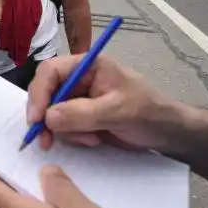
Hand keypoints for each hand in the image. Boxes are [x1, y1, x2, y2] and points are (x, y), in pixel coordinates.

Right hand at [27, 54, 177, 153]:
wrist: (171, 135)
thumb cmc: (150, 114)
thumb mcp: (118, 112)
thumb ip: (82, 113)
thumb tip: (48, 117)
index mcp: (88, 65)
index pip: (50, 71)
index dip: (39, 93)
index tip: (37, 119)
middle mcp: (80, 79)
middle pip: (46, 93)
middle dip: (47, 117)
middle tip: (46, 141)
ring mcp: (80, 99)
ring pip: (52, 113)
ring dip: (65, 131)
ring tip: (91, 139)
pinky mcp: (82, 117)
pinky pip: (63, 126)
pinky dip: (73, 137)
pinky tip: (94, 140)